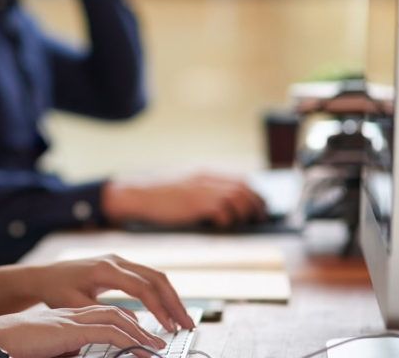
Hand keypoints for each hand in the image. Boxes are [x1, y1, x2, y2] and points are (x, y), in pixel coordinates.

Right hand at [0, 306, 165, 357]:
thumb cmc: (14, 345)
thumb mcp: (49, 348)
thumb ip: (67, 349)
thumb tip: (79, 353)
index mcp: (68, 317)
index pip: (106, 315)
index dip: (128, 324)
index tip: (145, 338)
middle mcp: (73, 313)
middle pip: (116, 312)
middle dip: (141, 324)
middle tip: (160, 339)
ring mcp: (71, 319)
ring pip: (117, 318)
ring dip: (141, 331)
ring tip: (158, 346)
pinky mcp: (69, 330)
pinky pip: (108, 332)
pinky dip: (129, 339)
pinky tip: (142, 349)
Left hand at [28, 255, 194, 331]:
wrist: (44, 275)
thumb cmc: (56, 290)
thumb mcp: (75, 306)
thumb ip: (103, 314)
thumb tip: (134, 322)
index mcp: (105, 269)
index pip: (141, 287)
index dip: (158, 307)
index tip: (169, 326)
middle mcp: (116, 260)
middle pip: (156, 278)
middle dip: (174, 302)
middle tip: (187, 324)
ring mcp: (120, 261)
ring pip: (155, 276)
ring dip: (171, 297)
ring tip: (182, 320)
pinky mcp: (120, 266)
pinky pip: (147, 277)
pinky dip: (160, 293)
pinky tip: (167, 310)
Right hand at [102, 173, 267, 226]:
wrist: (137, 195)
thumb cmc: (157, 196)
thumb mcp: (183, 187)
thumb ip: (202, 191)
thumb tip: (224, 206)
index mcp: (205, 174)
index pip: (240, 179)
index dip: (254, 192)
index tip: (260, 204)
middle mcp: (207, 179)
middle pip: (244, 188)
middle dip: (256, 203)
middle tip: (261, 217)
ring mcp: (202, 190)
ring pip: (238, 197)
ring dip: (246, 212)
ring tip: (246, 223)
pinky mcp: (196, 203)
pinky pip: (223, 210)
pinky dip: (228, 218)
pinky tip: (223, 225)